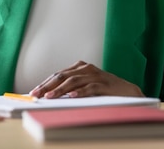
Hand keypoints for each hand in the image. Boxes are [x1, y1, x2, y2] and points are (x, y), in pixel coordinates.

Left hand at [28, 60, 143, 98]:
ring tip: (50, 97)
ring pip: (74, 81)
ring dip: (60, 90)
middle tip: (36, 94)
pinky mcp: (105, 84)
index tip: (33, 92)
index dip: (45, 83)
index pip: (58, 74)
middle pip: (63, 76)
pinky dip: (80, 92)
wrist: (129, 92)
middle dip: (47, 86)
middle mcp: (87, 69)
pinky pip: (90, 87)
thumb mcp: (86, 86)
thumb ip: (71, 88)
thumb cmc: (105, 90)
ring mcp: (96, 75)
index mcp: (80, 67)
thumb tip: (50, 95)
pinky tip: (72, 96)